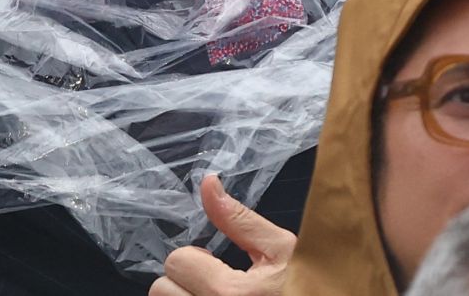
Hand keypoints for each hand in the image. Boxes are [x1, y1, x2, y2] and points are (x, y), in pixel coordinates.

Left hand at [150, 174, 296, 295]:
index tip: (213, 262)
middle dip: (184, 280)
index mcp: (230, 294)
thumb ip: (240, 220)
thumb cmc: (307, 284)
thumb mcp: (282, 249)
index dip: (195, 256)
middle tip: (210, 281)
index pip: (177, 262)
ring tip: (214, 295)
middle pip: (160, 291)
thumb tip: (208, 184)